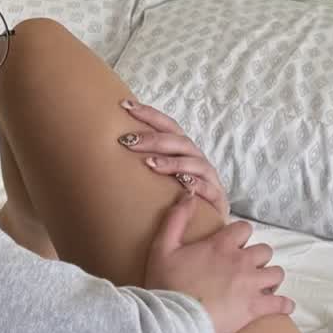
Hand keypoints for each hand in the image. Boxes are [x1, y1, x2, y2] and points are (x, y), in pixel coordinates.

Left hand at [117, 99, 231, 222]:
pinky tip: (182, 183)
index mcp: (183, 150)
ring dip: (171, 162)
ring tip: (150, 164)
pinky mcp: (217, 198)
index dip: (149, 114)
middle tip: (128, 141)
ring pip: (193, 163)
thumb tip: (115, 147)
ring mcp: (208, 177)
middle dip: (153, 139)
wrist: (211, 226)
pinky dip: (195, 184)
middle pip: (178, 142)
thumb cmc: (180, 197)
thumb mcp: (163, 177)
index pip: (168, 125)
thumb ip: (147, 161)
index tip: (125, 106)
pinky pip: (208, 189)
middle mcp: (196, 159)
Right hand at [141, 184, 292, 332]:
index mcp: (221, 245)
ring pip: (276, 274)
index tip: (234, 245)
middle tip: (248, 268)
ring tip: (264, 286)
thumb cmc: (166, 284)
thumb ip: (176, 219)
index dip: (241, 236)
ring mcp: (250, 285)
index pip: (245, 229)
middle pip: (265, 250)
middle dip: (258, 258)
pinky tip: (284, 306)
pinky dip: (284, 304)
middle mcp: (241, 261)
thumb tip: (188, 196)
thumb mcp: (162, 247)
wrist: (174, 320)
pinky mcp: (255, 308)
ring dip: (271, 278)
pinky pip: (280, 303)